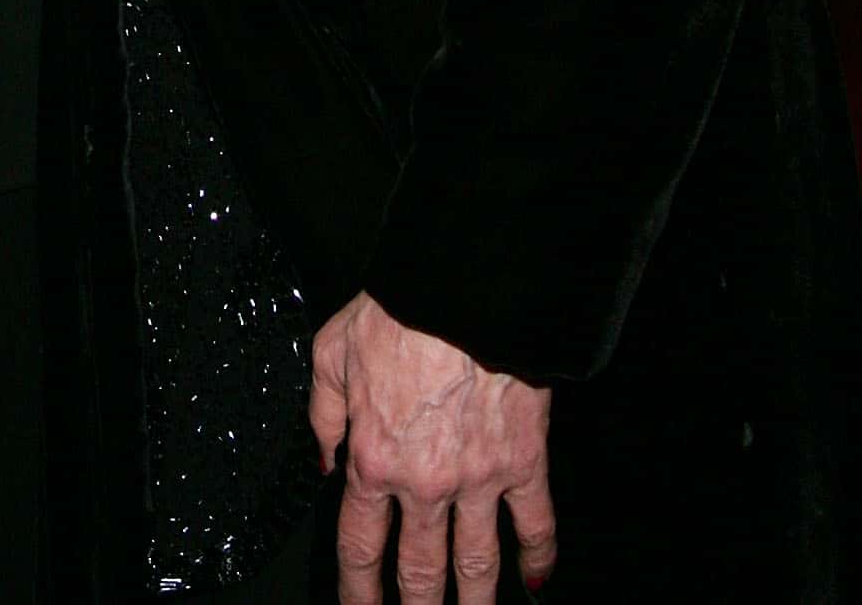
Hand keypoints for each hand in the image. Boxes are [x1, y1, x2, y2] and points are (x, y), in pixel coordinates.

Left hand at [311, 292, 555, 603]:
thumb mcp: (333, 352)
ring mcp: (478, 479)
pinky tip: (535, 584)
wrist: (465, 288)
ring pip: (476, 565)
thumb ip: (324, 413)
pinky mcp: (523, 462)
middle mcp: (424, 482)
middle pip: (418, 570)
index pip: (360, 544)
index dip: (359, 590)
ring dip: (472, 604)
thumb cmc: (400, 309)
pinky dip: (538, 558)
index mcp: (373, 458)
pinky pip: (535, 523)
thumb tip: (325, 459)